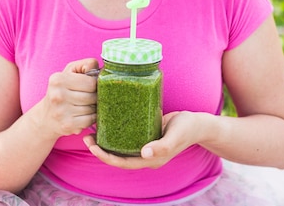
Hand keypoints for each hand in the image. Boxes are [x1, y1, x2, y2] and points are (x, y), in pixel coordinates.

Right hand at [39, 58, 98, 138]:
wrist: (46, 117)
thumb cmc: (63, 90)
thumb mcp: (70, 72)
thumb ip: (86, 65)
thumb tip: (101, 70)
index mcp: (58, 80)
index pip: (91, 82)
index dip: (95, 85)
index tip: (90, 86)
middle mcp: (58, 95)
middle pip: (93, 96)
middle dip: (95, 97)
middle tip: (89, 97)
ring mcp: (62, 112)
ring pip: (93, 109)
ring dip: (93, 108)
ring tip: (85, 106)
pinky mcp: (67, 125)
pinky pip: (90, 120)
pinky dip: (91, 118)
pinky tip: (83, 115)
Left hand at [83, 111, 197, 169]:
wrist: (198, 124)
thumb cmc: (188, 128)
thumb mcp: (175, 135)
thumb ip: (162, 145)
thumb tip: (144, 153)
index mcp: (151, 159)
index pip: (123, 162)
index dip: (106, 157)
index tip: (93, 146)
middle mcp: (145, 155)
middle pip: (118, 157)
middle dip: (101, 149)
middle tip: (86, 136)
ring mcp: (145, 146)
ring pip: (120, 147)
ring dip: (105, 141)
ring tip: (92, 130)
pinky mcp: (145, 135)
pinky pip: (126, 138)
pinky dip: (115, 133)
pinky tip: (107, 122)